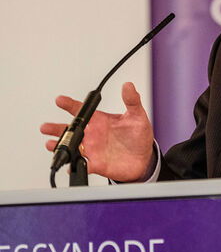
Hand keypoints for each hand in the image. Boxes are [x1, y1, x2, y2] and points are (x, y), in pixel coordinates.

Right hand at [40, 82, 154, 181]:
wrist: (143, 158)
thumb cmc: (138, 136)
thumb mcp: (137, 115)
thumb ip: (132, 100)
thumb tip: (128, 85)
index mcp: (100, 120)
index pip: (82, 110)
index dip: (70, 104)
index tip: (60, 100)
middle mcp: (93, 134)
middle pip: (70, 129)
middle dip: (56, 128)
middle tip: (46, 127)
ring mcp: (92, 149)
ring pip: (71, 147)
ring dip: (60, 146)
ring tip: (51, 144)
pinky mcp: (95, 163)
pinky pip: (81, 165)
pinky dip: (73, 165)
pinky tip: (68, 165)